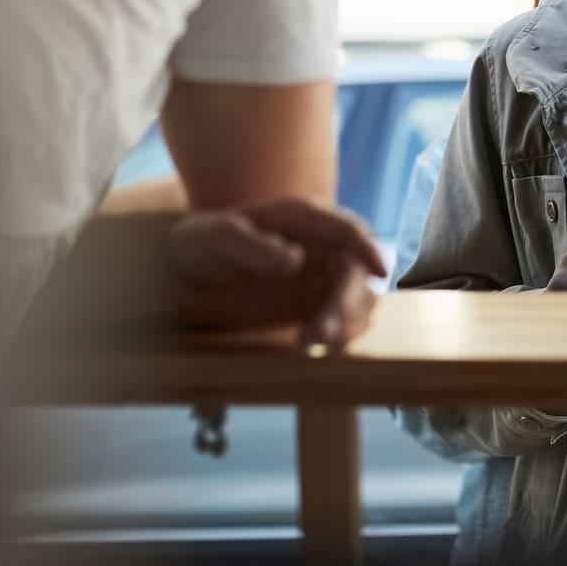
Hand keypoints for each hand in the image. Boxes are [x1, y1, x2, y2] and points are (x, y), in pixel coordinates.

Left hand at [163, 200, 385, 346]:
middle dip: (345, 303)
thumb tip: (295, 259)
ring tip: (308, 343)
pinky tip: (314, 347)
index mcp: (303, 219)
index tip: (380, 272)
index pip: (346, 229)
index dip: (368, 248)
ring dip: (344, 323)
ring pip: (357, 299)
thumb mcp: (217, 238)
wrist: (186, 276)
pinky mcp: (316, 307)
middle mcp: (321, 246)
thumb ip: (253, 245)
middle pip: (354, 273)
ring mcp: (321, 278)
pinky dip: (340, 335)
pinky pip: (345, 320)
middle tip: (319, 334)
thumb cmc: (202, 246)